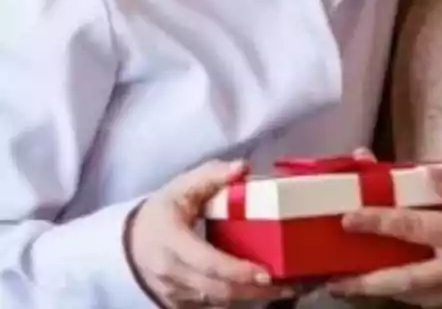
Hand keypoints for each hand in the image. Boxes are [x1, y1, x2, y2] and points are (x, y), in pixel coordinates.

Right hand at [127, 159, 291, 307]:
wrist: (130, 243)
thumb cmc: (162, 211)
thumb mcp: (182, 187)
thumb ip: (211, 175)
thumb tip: (243, 168)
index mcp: (171, 241)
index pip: (206, 262)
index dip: (236, 270)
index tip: (266, 273)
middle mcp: (171, 274)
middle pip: (217, 290)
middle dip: (256, 291)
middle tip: (291, 285)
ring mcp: (175, 294)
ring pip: (219, 302)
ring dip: (254, 298)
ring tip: (289, 289)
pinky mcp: (181, 305)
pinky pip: (214, 307)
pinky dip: (242, 300)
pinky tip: (267, 292)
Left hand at [328, 167, 441, 306]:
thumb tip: (426, 174)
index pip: (410, 228)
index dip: (375, 223)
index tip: (347, 218)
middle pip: (401, 281)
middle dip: (364, 282)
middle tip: (333, 281)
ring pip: (414, 298)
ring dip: (384, 292)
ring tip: (357, 285)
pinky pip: (436, 304)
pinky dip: (414, 297)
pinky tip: (401, 289)